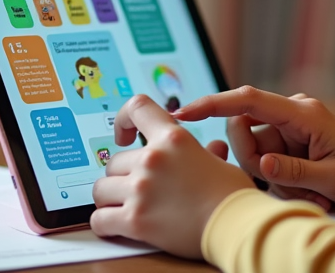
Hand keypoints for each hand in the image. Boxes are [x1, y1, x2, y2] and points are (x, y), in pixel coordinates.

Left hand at [90, 95, 253, 257]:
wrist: (236, 227)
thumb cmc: (233, 196)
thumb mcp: (220, 163)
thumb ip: (207, 153)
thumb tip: (214, 148)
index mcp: (173, 138)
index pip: (137, 107)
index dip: (123, 120)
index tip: (123, 137)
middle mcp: (152, 159)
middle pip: (113, 161)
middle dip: (122, 175)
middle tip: (137, 189)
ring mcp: (140, 189)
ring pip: (101, 189)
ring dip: (110, 199)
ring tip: (124, 207)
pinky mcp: (134, 221)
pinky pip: (99, 219)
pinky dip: (104, 224)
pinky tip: (116, 226)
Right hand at [174, 86, 334, 209]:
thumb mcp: (334, 180)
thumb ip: (294, 172)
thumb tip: (261, 164)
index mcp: (302, 113)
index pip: (248, 100)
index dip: (212, 104)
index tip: (182, 113)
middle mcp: (291, 114)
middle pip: (244, 132)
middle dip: (257, 164)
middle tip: (296, 186)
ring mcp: (289, 128)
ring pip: (254, 152)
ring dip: (274, 179)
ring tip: (311, 191)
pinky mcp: (288, 142)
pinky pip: (266, 161)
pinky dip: (281, 181)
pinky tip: (310, 190)